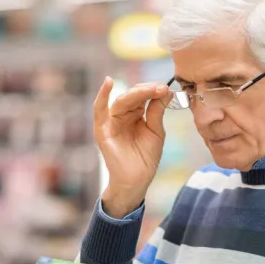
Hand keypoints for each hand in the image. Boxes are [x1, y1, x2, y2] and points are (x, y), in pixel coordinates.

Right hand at [93, 78, 169, 217]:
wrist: (137, 180)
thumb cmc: (145, 158)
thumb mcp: (156, 131)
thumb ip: (157, 111)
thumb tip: (165, 90)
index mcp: (135, 115)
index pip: (142, 96)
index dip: (153, 91)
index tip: (166, 88)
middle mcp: (121, 115)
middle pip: (132, 96)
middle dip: (147, 90)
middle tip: (160, 88)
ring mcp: (111, 122)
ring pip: (121, 101)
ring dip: (136, 93)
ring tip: (150, 89)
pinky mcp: (102, 130)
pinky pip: (99, 110)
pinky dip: (102, 96)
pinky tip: (108, 83)